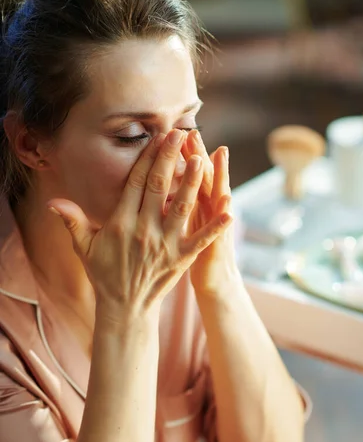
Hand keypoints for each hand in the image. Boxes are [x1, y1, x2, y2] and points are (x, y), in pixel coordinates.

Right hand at [47, 130, 231, 316]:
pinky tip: (230, 210)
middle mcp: (144, 231)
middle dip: (169, 159)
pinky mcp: (181, 259)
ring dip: (191, 183)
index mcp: (121, 224)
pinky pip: (200, 239)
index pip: (135, 184)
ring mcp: (164, 245)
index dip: (146, 159)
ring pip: (181, 208)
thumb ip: (72, 221)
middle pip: (158, 188)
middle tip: (180, 134)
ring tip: (201, 159)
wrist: (124, 307)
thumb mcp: (83, 247)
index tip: (156, 138)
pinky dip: (215, 226)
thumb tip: (52, 201)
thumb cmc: (104, 273)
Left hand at [182, 130, 238, 297]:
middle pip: (199, 178)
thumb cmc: (192, 254)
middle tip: (191, 131)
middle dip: (195, 155)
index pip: (182, 174)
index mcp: (193, 205)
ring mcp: (213, 227)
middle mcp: (206, 210)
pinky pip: (217, 231)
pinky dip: (223, 217)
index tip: (172, 132)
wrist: (214, 282)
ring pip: (214, 197)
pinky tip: (228, 199)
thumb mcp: (188, 226)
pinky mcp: (215, 246)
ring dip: (216, 176)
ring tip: (218, 153)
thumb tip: (158, 182)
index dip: (178, 155)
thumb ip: (177, 204)